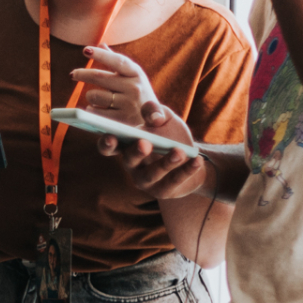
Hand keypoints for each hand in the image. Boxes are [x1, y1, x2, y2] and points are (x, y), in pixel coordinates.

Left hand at [71, 47, 167, 128]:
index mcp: (136, 73)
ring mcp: (128, 104)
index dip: (100, 55)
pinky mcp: (121, 120)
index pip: (117, 61)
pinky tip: (96, 109)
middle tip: (73, 74)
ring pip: (94, 95)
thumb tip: (101, 44)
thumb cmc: (139, 94)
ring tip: (94, 97)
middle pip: (99, 77)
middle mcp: (134, 87)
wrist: (154, 121)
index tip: (85, 50)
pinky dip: (92, 109)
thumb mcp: (133, 77)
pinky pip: (95, 111)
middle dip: (82, 74)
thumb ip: (116, 62)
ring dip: (90, 95)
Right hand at [94, 109, 208, 200]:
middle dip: (136, 152)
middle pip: (130, 160)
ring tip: (180, 152)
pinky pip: (174, 181)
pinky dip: (186, 170)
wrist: (192, 158)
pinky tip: (196, 160)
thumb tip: (154, 118)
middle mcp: (132, 165)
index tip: (111, 136)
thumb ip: (155, 110)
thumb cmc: (172, 136)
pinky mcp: (164, 191)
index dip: (106, 144)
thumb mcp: (164, 118)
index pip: (109, 147)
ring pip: (152, 174)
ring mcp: (147, 181)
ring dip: (165, 163)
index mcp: (127, 146)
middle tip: (145, 143)